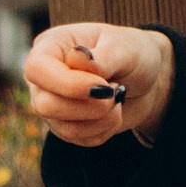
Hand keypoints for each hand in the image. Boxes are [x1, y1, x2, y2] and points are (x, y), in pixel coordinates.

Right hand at [26, 23, 174, 146]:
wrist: (149, 80)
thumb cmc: (132, 54)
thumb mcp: (125, 47)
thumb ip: (103, 55)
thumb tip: (77, 57)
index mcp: (50, 47)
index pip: (36, 69)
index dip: (68, 84)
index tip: (104, 86)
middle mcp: (44, 78)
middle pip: (45, 105)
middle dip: (89, 106)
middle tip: (115, 92)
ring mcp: (52, 104)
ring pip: (64, 128)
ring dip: (101, 119)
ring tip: (118, 98)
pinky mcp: (66, 126)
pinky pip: (79, 139)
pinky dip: (105, 129)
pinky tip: (115, 112)